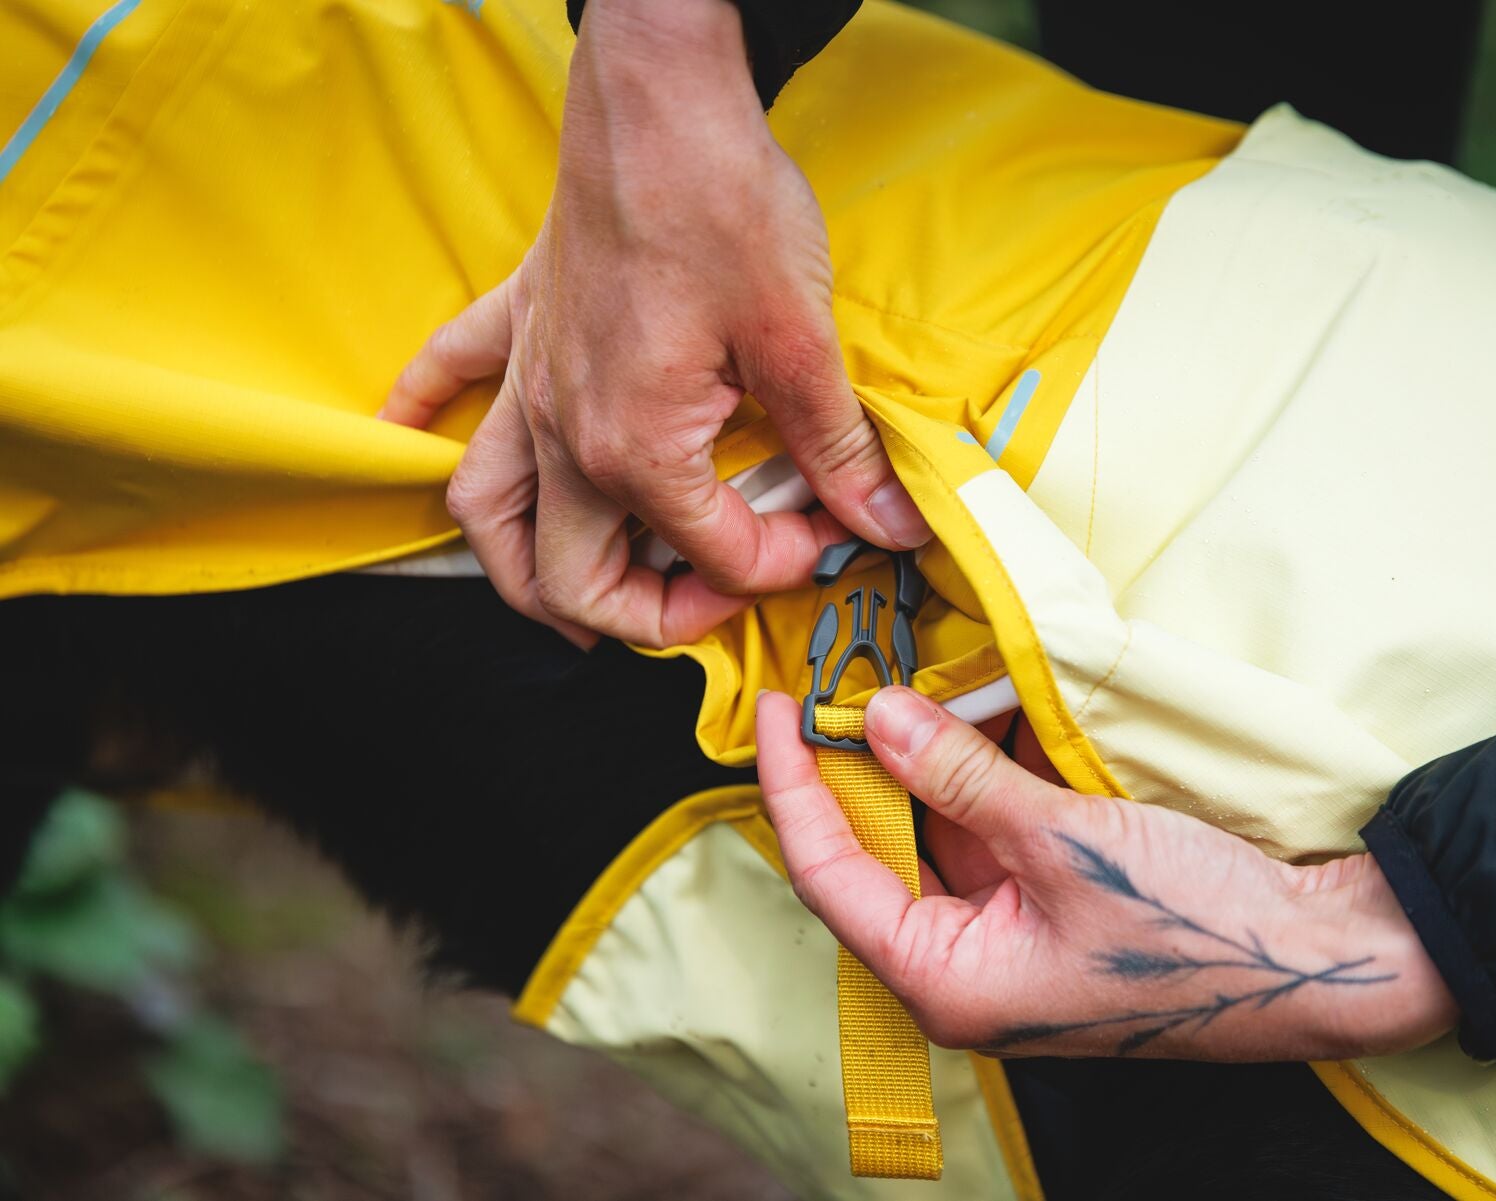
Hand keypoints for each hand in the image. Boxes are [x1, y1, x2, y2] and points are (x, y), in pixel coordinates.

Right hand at [382, 0, 927, 646]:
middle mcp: (564, 433)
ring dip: (522, 570)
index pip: (710, 557)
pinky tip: (414, 436)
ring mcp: (528, 381)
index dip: (782, 563)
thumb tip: (890, 523)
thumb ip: (837, 450)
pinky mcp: (519, 323)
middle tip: (711, 602)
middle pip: (568, 577)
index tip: (829, 532)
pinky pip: (445, 379)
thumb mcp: (799, 341)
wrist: (658, 99)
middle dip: (642, 617)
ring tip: (580, 596)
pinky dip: (426, 419)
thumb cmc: (723, 205)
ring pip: (486, 514)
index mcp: (634, 449)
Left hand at [756, 687, 1456, 1060]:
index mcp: (947, 982)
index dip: (792, 786)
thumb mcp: (1065, 840)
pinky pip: (993, 834)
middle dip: (861, 763)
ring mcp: (1011, 939)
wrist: (1325, 957)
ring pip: (936, 836)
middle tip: (841, 676)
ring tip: (912, 674)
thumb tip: (877, 717)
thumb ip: (962, 775)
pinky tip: (986, 707)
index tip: (776, 709)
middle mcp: (966, 969)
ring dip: (929, 758)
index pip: (829, 875)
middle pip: (876, 854)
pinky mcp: (1053, 908)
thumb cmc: (1198, 927)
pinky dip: (985, 773)